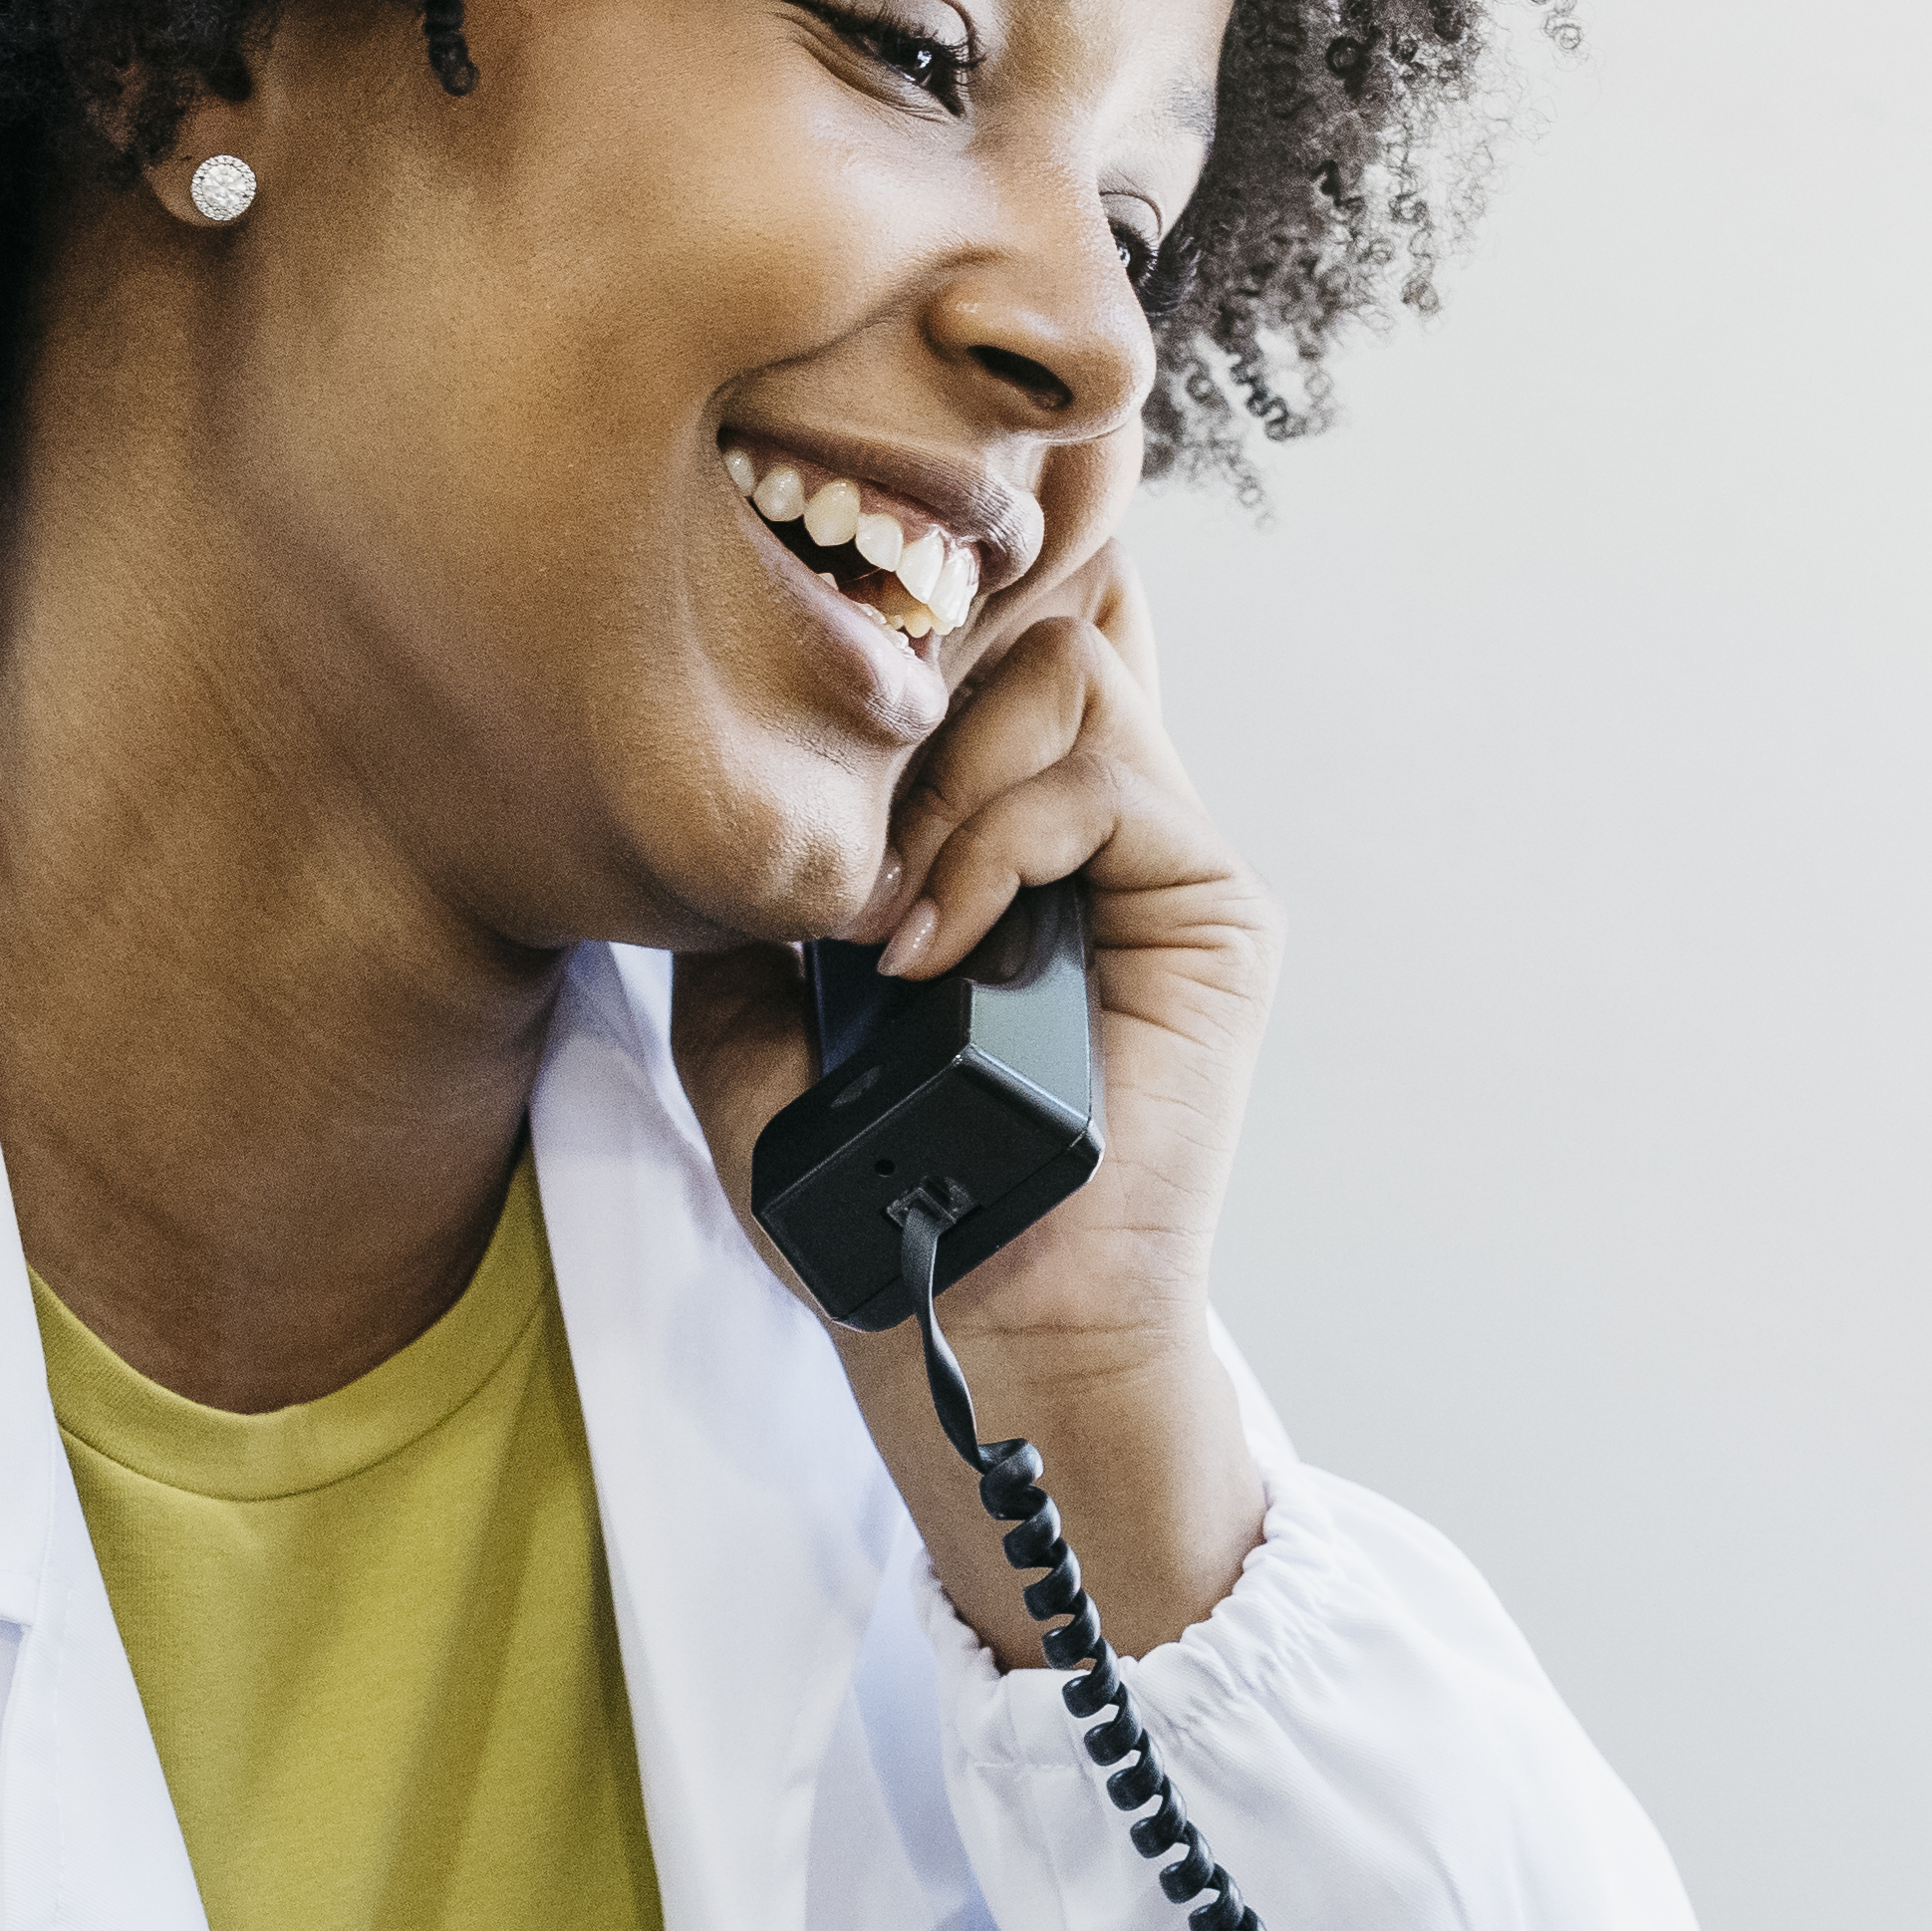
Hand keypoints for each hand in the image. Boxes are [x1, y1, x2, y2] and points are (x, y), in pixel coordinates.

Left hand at [666, 532, 1280, 1665]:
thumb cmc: (869, 1190)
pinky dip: (999, 839)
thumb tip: (721, 757)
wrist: (969, 1313)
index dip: (906, 618)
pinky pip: (1107, 778)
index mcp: (985, 824)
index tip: (800, 661)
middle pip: (1021, 617)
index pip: (979, 643)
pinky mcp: (1211, 907)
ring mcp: (1154, 854)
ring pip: (1067, 668)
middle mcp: (1079, 817)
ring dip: (948, 775)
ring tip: (889, 912)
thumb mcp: (745, 1015)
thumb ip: (742, 888)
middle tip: (841, 821)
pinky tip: (934, 944)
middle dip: (910, 692)